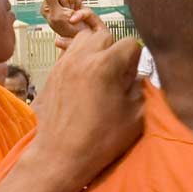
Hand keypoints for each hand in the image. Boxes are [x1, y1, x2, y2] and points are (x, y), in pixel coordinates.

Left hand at [29, 27, 143, 187]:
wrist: (60, 156)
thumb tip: (135, 77)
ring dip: (95, 49)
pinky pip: (69, 54)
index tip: (132, 77)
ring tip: (100, 70)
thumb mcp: (135, 116)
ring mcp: (64, 64)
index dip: (135, 59)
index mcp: (106, 65)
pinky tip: (84, 79)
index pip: (129, 43)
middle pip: (105, 35)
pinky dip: (80, 60)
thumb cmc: (100, 140)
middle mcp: (83, 58)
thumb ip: (140, 89)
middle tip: (117, 74)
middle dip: (114, 50)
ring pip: (83, 39)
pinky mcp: (52, 74)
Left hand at [40, 0, 88, 37]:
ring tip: (75, 10)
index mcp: (46, 5)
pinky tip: (79, 5)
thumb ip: (50, 0)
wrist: (83, 34)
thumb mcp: (57, 16)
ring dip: (76, 0)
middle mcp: (54, 1)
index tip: (65, 9)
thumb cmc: (70, 30)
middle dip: (70, 0)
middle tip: (71, 12)